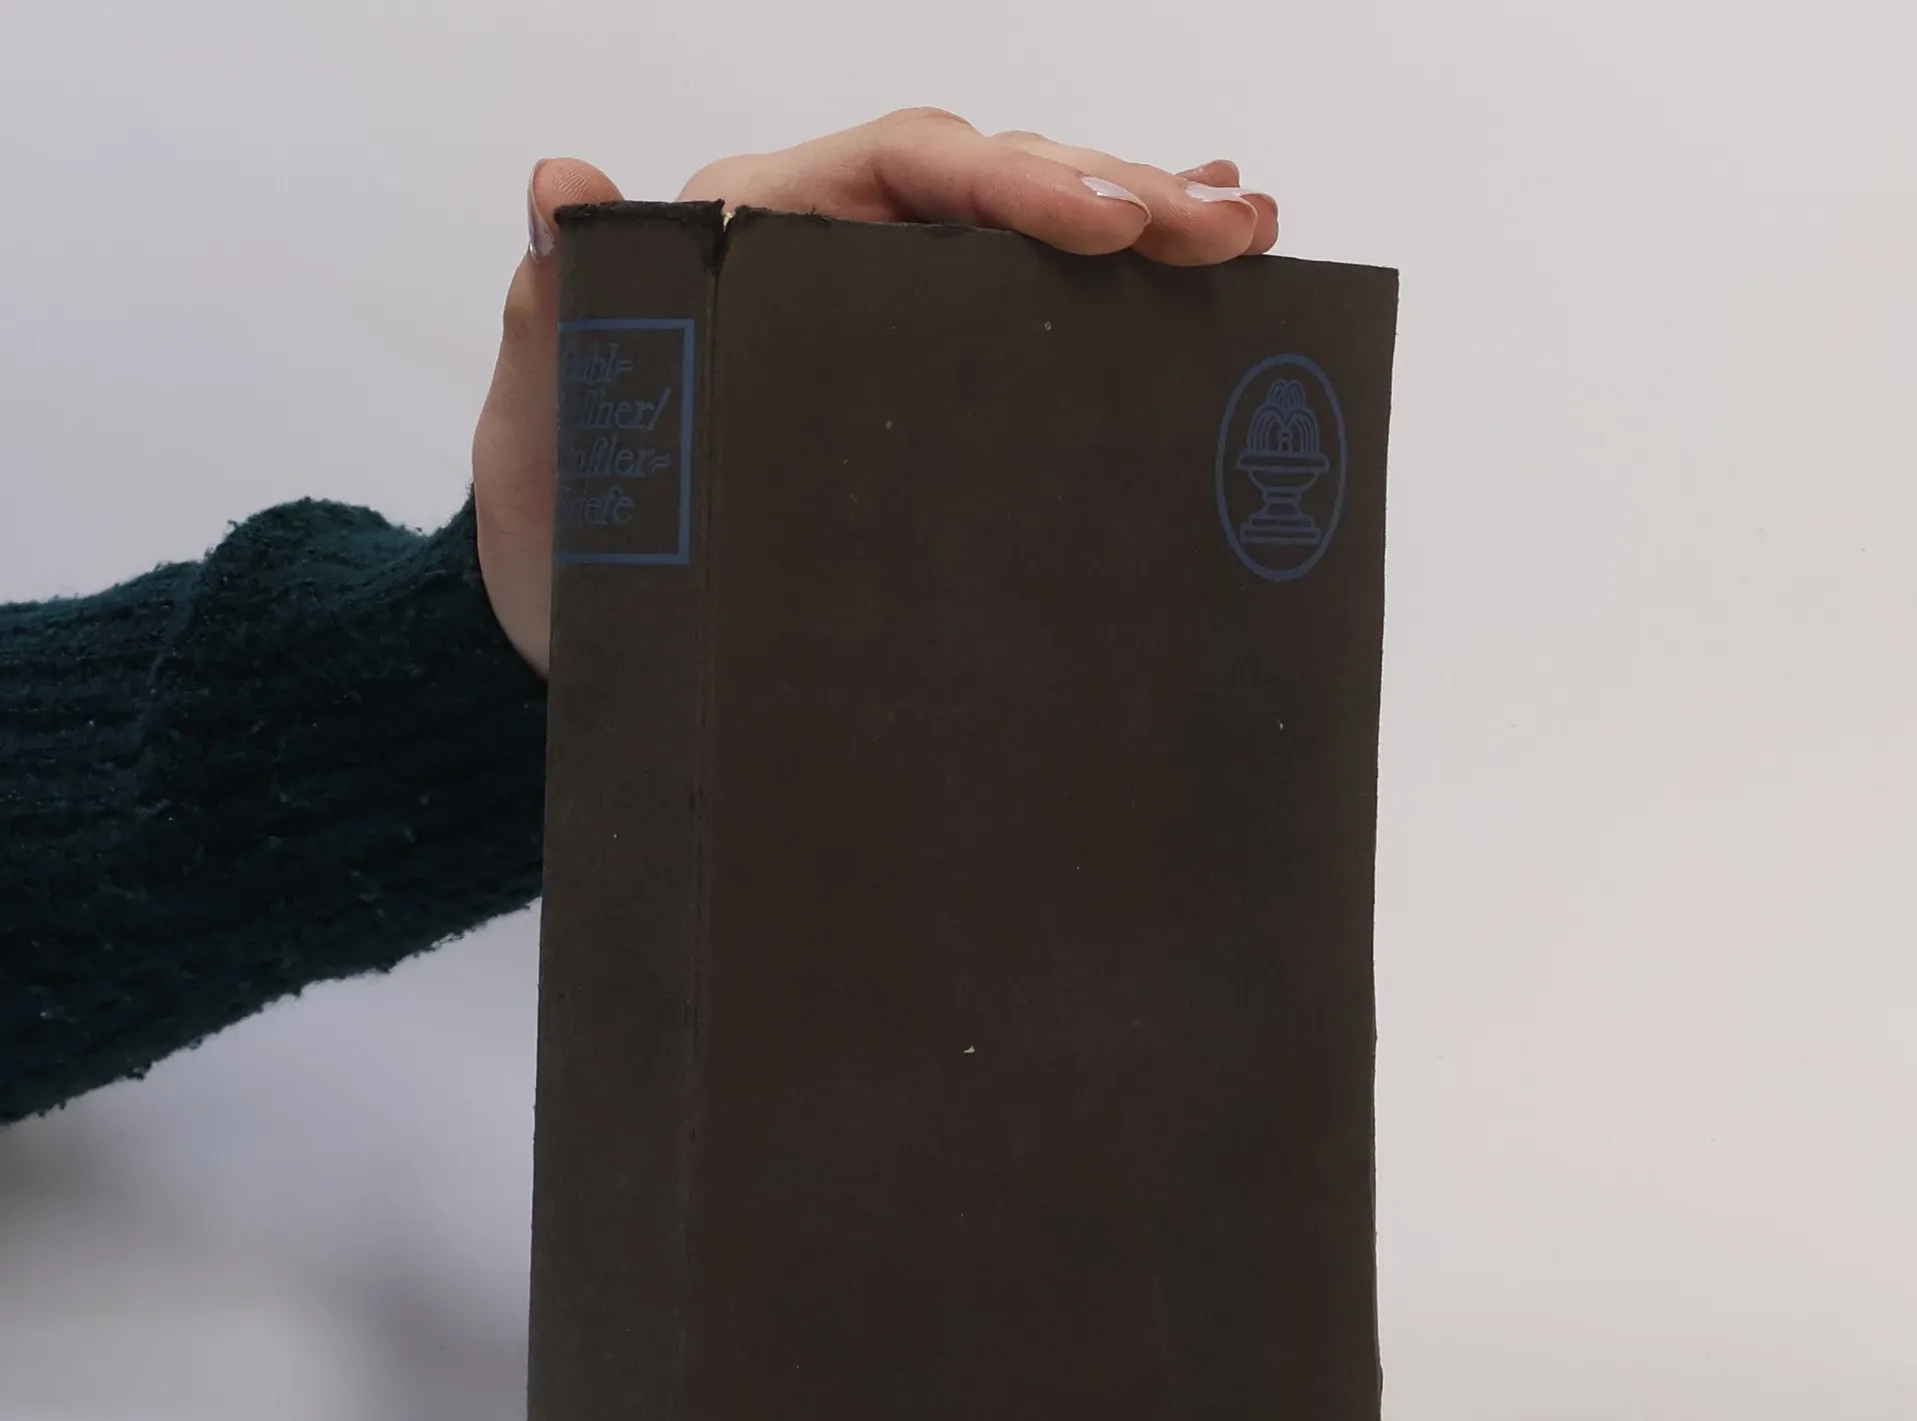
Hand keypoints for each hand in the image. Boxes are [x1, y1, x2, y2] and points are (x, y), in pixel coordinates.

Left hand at [473, 109, 1277, 671]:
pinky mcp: (898, 381)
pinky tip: (1180, 271)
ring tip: (1241, 227)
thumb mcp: (542, 435)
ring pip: (1012, 240)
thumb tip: (560, 183)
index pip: (898, 169)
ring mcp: (865, 315)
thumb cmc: (556, 534)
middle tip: (1225, 226)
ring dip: (1130, 220)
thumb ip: (558, 315)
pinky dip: (1094, 288)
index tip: (1111, 223)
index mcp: (743, 233)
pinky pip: (1006, 313)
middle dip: (1109, 191)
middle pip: (983, 185)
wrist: (573, 623)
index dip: (1012, 181)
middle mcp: (815, 251)